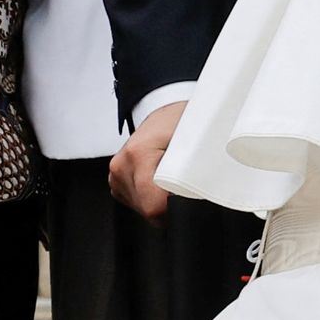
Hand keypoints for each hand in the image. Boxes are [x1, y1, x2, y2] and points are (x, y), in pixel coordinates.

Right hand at [111, 98, 186, 218]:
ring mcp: (115, 173)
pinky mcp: (115, 179)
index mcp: (139, 154)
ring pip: (141, 208)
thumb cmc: (180, 122)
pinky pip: (136, 201)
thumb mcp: (194, 143)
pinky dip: (150, 197)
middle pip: (146, 210)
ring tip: (170, 179)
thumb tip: (203, 194)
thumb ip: (193, 171)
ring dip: (159, 202)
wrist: (163, 108)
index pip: (152, 205)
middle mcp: (121, 164)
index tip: (188, 202)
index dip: (174, 210)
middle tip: (184, 188)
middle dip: (168, 206)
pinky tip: (159, 181)